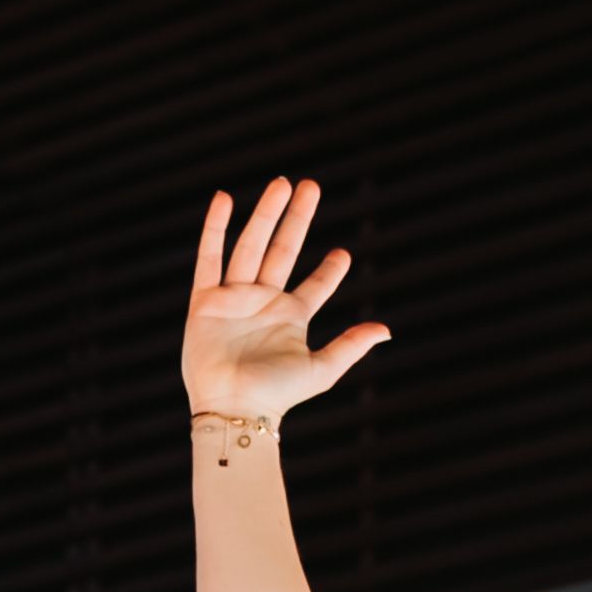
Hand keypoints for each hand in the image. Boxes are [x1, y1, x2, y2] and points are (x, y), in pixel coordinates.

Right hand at [183, 180, 389, 423]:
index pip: (315, 286)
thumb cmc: (277, 395)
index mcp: (291, 318)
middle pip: (282, 250)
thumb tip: (386, 329)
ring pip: (251, 246)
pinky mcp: (205, 301)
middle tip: (310, 186)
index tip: (343, 254)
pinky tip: (224, 199)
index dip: (329, 271)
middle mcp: (264, 302)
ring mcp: (234, 299)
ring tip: (281, 183)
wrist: (234, 407)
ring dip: (265, 214)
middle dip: (296, 219)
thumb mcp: (321, 370)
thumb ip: (351, 346)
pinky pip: (209, 259)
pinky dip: (214, 229)